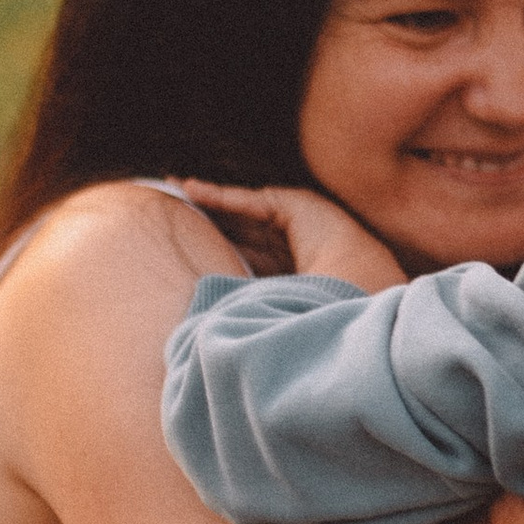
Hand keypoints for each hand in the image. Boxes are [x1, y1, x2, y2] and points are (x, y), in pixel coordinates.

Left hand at [174, 180, 405, 295]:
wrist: (352, 292)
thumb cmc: (316, 310)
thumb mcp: (268, 309)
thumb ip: (242, 308)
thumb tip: (201, 334)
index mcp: (289, 276)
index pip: (244, 259)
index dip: (214, 250)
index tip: (181, 247)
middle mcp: (291, 249)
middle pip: (239, 231)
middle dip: (207, 221)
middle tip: (171, 209)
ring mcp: (296, 225)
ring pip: (240, 213)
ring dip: (207, 202)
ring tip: (174, 189)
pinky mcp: (295, 205)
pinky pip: (249, 201)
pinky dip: (219, 196)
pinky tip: (191, 190)